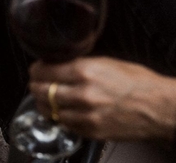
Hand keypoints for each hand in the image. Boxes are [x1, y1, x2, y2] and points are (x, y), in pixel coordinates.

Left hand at [29, 57, 175, 142]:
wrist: (159, 107)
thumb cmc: (136, 82)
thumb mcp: (104, 62)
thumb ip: (77, 64)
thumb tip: (55, 65)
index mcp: (84, 71)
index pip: (44, 71)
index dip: (35, 70)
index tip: (35, 70)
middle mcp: (82, 93)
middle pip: (42, 91)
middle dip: (35, 86)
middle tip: (35, 84)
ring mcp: (86, 115)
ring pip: (49, 110)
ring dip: (44, 104)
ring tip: (45, 99)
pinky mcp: (91, 131)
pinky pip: (64, 124)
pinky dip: (59, 117)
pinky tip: (62, 111)